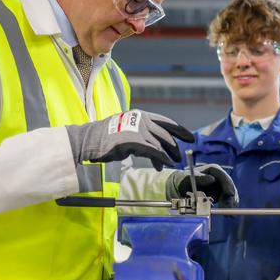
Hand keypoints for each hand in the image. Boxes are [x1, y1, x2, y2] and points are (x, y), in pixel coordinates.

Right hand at [65, 109, 193, 169]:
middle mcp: (142, 119)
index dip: (180, 130)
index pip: (166, 122)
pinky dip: (162, 158)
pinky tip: (165, 164)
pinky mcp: (134, 140)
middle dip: (175, 147)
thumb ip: (145, 142)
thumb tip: (158, 156)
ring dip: (170, 154)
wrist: (89, 140)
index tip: (190, 138)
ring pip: (162, 142)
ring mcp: (139, 128)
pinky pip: (154, 150)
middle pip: (166, 134)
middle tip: (179, 157)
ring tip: (174, 162)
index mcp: (141, 115)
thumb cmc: (107, 139)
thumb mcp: (129, 136)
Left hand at [166, 164, 237, 206]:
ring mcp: (221, 186)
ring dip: (230, 203)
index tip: (230, 194)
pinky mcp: (220, 194)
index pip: (223, 176)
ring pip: (230, 194)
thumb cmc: (184, 180)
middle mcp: (219, 177)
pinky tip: (227, 212)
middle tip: (230, 207)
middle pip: (229, 186)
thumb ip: (200, 178)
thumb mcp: (189, 178)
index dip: (228, 185)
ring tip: (229, 213)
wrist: (182, 187)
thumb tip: (212, 179)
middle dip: (231, 197)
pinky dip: (227, 206)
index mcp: (214, 170)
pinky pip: (226, 200)